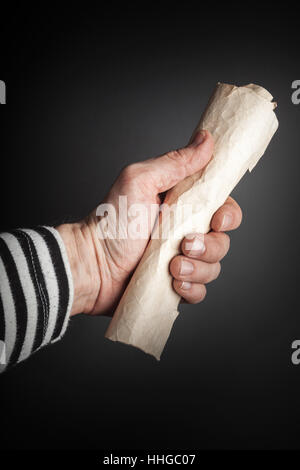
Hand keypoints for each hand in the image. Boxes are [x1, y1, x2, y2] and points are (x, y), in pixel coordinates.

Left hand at [57, 130, 241, 315]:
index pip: (223, 207)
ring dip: (197, 268)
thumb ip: (175, 162)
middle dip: (209, 246)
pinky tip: (173, 283)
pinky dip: (191, 289)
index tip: (216, 220)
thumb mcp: (140, 182)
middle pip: (222, 240)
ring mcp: (181, 260)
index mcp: (181, 206)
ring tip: (172, 267)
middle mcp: (184, 232)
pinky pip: (199, 292)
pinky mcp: (174, 284)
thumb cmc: (111, 221)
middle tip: (184, 245)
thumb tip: (206, 139)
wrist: (91, 265)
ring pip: (213, 267)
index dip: (227, 215)